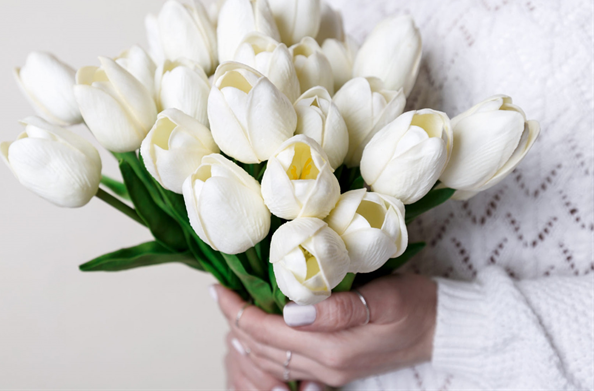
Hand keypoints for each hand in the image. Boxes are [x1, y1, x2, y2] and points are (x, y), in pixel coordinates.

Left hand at [215, 274, 436, 387]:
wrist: (442, 330)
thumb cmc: (415, 306)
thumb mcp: (383, 299)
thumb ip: (337, 309)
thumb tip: (290, 312)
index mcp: (332, 349)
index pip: (266, 332)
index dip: (238, 310)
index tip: (219, 288)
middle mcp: (325, 366)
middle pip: (261, 349)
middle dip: (234, 321)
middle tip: (218, 293)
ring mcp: (329, 372)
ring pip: (270, 360)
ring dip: (245, 337)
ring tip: (231, 309)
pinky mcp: (335, 369)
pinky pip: (286, 365)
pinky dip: (265, 349)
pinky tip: (259, 332)